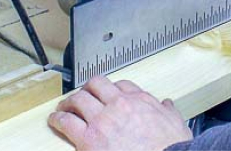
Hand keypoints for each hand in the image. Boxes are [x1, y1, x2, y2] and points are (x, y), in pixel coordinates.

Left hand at [48, 76, 192, 150]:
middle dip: (87, 88)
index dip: (112, 88)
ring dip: (69, 101)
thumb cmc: (169, 147)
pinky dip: (57, 119)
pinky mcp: (88, 137)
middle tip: (82, 94)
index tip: (108, 93)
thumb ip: (168, 111)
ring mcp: (102, 119)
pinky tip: (55, 120)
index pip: (121, 85)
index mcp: (140, 100)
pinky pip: (67, 122)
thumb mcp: (175, 123)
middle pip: (96, 85)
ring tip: (63, 106)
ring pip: (78, 99)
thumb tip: (167, 105)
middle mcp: (119, 105)